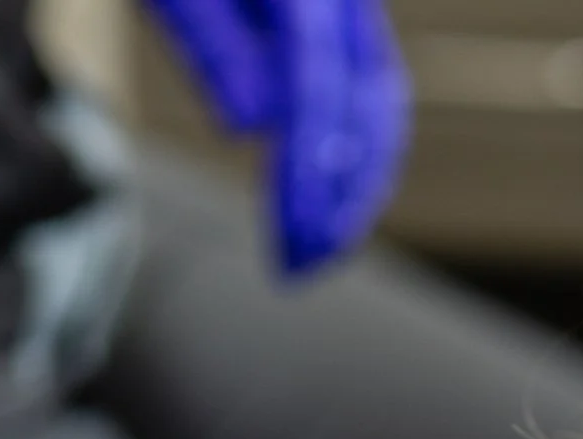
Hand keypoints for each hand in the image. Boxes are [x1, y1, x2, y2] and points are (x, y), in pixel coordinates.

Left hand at [141, 0, 410, 274]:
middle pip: (371, 101)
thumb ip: (205, 35)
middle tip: (301, 267)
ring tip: (312, 251)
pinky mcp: (332, 14)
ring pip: (378, 100)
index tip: (292, 239)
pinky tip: (317, 198)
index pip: (320, 83)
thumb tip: (252, 127)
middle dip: (344, 196)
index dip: (309, 170)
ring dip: (353, 186)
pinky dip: (344, 151)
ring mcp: (342, 0)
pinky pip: (359, 87)